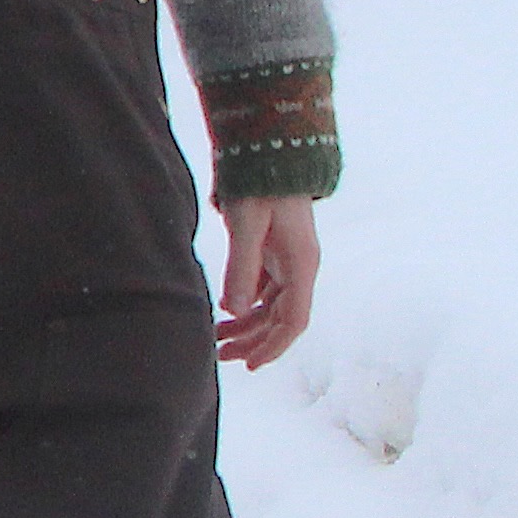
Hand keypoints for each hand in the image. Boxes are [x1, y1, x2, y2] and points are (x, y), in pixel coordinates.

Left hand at [214, 192, 318, 368]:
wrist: (271, 151)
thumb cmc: (261, 185)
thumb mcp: (247, 224)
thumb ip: (241, 267)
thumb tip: (234, 309)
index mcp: (302, 265)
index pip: (293, 321)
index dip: (273, 347)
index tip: (250, 366)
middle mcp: (300, 268)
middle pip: (280, 320)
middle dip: (253, 342)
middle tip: (220, 356)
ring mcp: (288, 261)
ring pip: (270, 308)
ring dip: (247, 327)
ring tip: (216, 340)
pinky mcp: (275, 254)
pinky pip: (263, 292)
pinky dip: (245, 307)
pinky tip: (225, 314)